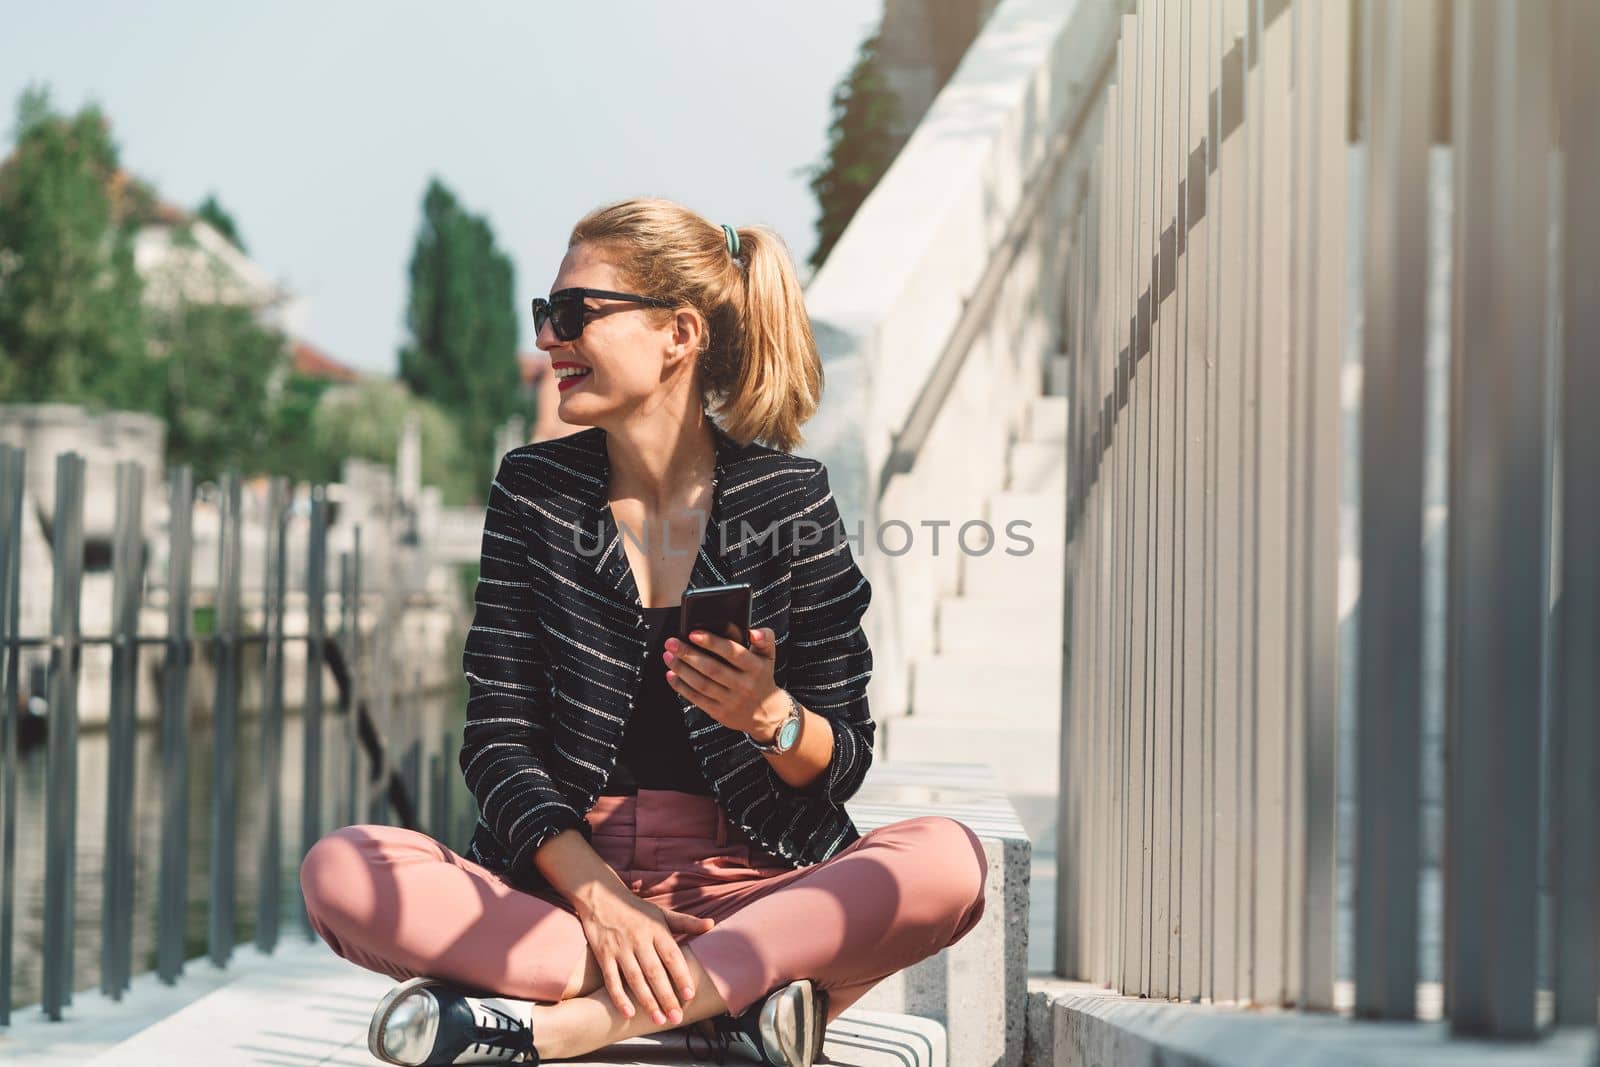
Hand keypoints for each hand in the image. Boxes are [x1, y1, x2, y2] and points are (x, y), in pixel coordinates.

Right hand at [573, 882, 715, 1024]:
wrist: (601, 897)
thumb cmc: (636, 909)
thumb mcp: (662, 913)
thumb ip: (686, 922)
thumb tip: (712, 924)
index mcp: (656, 930)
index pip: (672, 956)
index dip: (681, 975)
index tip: (689, 995)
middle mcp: (639, 940)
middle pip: (654, 972)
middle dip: (666, 996)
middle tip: (676, 1017)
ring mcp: (620, 948)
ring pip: (635, 978)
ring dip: (646, 1001)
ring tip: (658, 1020)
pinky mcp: (603, 955)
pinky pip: (611, 979)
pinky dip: (618, 997)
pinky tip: (628, 1013)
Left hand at [663, 626, 786, 739]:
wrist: (767, 714)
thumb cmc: (762, 677)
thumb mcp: (769, 657)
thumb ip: (765, 639)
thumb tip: (753, 632)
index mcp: (755, 668)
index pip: (732, 652)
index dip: (712, 642)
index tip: (693, 633)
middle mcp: (744, 685)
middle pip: (712, 668)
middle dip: (688, 654)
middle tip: (671, 643)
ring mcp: (731, 701)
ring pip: (702, 684)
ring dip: (681, 669)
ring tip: (668, 656)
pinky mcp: (720, 713)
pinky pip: (697, 699)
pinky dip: (681, 687)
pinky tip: (671, 674)